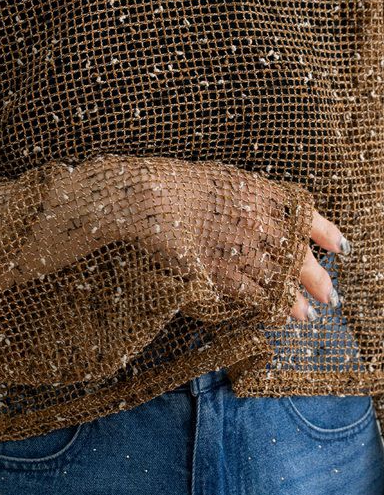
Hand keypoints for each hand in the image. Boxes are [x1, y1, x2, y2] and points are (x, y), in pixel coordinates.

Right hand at [129, 159, 346, 320]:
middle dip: (317, 278)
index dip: (326, 232)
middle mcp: (258, 222)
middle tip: (331, 296)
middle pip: (297, 255)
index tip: (340, 248)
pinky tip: (274, 314)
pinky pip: (250, 292)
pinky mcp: (219, 269)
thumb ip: (251, 195)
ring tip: (307, 315)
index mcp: (261, 194)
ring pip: (277, 279)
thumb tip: (266, 211)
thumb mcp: (225, 179)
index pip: (305, 215)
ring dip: (293, 301)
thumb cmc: (181, 185)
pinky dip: (265, 305)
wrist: (153, 198)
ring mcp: (240, 247)